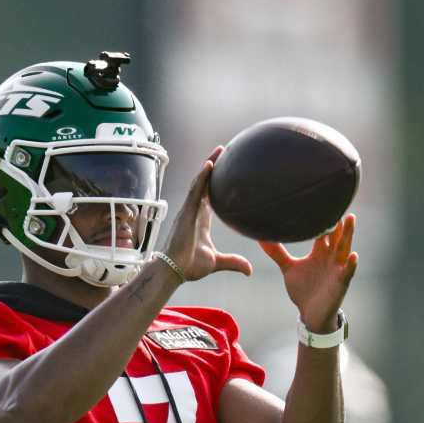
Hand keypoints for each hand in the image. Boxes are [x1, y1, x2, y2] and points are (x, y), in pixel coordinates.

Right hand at [162, 147, 252, 281]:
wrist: (173, 271)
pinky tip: (209, 165)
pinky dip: (202, 178)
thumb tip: (250, 270)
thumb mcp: (217, 262)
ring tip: (220, 151)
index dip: (217, 182)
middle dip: (213, 167)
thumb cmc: (189, 266)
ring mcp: (189, 210)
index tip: (226, 170)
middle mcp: (194, 211)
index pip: (210, 196)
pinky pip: (195, 191)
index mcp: (200, 220)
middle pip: (205, 184)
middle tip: (225, 151)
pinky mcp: (186, 212)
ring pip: (199, 183)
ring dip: (209, 166)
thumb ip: (233, 262)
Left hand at [260, 214, 358, 332]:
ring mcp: (337, 269)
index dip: (322, 218)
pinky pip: (348, 272)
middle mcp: (331, 257)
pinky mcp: (341, 283)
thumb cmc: (303, 289)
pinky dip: (351, 265)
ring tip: (350, 220)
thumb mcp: (288, 268)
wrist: (309, 313)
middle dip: (338, 221)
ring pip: (344, 249)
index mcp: (319, 251)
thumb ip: (277, 252)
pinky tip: (354, 256)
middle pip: (336, 235)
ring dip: (348, 235)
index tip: (320, 199)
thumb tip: (261, 237)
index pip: (323, 230)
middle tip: (339, 203)